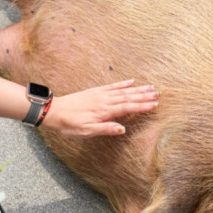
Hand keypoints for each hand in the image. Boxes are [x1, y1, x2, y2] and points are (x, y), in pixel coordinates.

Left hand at [42, 79, 158, 137]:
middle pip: (128, 97)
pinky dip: (123, 83)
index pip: (127, 107)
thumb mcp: (86, 132)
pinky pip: (112, 86)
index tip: (154, 105)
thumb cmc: (69, 125)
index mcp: (104, 111)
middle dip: (144, 96)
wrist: (54, 111)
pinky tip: (131, 81)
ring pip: (123, 91)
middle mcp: (104, 100)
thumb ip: (105, 129)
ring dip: (138, 89)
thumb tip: (122, 129)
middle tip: (158, 94)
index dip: (141, 106)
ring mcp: (100, 94)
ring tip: (151, 87)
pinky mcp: (95, 92)